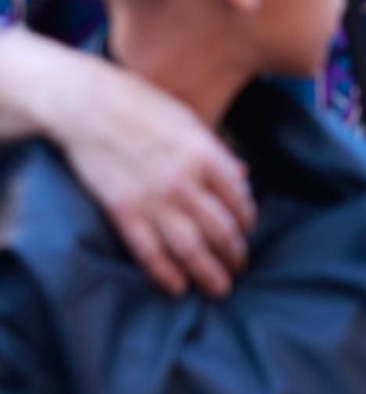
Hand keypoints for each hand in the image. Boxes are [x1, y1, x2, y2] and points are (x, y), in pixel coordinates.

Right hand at [54, 60, 255, 297]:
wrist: (89, 105)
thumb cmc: (143, 106)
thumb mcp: (191, 121)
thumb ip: (218, 152)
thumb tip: (243, 176)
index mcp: (206, 154)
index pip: (240, 199)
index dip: (248, 221)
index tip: (247, 232)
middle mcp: (185, 181)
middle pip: (220, 229)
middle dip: (234, 254)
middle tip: (240, 267)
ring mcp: (153, 199)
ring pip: (190, 247)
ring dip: (209, 272)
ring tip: (221, 288)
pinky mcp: (123, 211)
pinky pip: (149, 252)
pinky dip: (166, 274)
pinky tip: (178, 288)